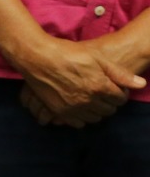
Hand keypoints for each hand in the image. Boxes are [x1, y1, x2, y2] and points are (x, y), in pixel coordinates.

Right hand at [15, 37, 138, 127]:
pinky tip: (80, 107)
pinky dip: (82, 117)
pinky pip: (78, 123)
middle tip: (103, 93)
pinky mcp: (59, 111)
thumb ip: (119, 73)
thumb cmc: (67, 53)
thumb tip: (141, 84)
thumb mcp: (96, 58)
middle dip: (109, 102)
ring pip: (95, 118)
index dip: (120, 93)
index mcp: (99, 87)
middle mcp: (88, 101)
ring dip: (97, 111)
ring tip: (92, 100)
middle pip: (108, 110)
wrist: (37, 57)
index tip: (114, 87)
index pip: (120, 99)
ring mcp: (72, 108)